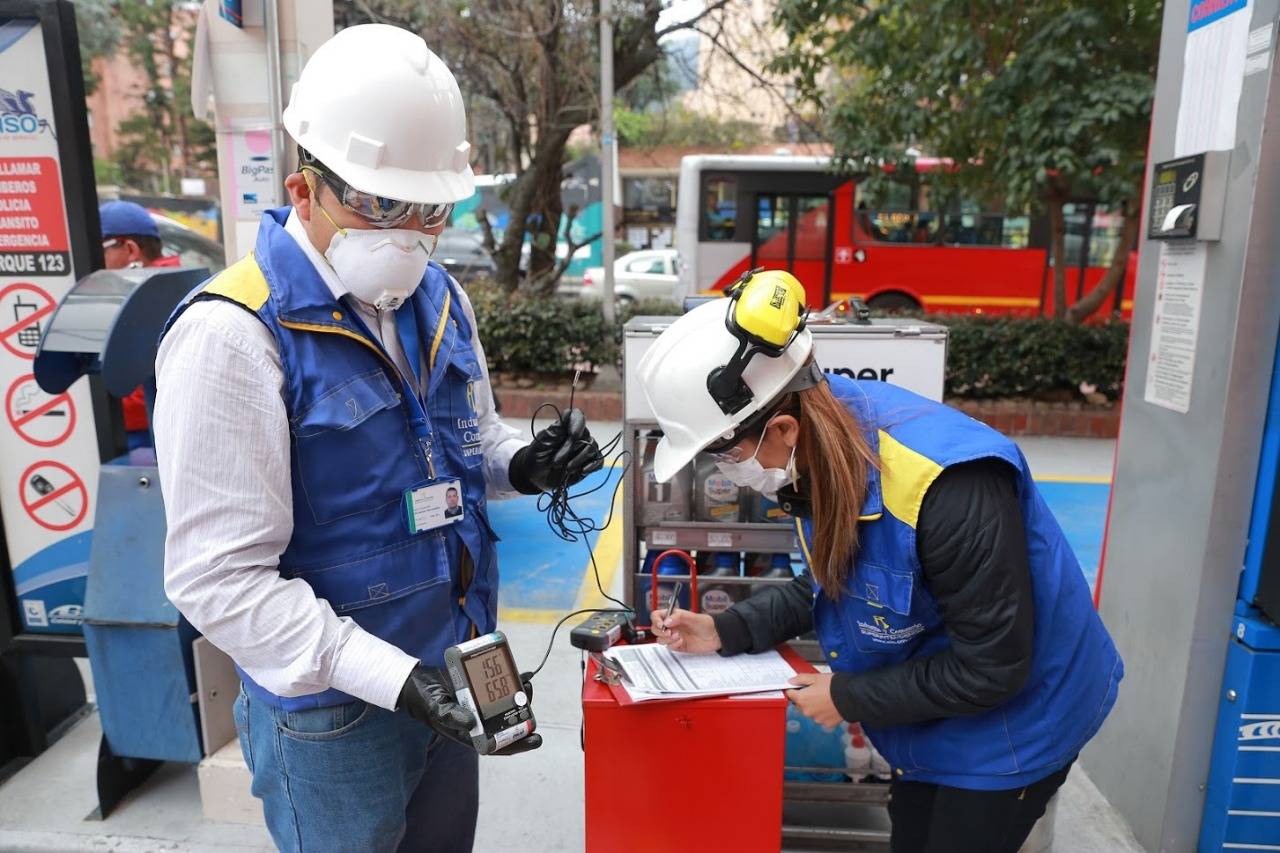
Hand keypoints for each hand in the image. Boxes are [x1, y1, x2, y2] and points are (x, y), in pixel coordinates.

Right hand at [399, 666, 542, 756]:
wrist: (416, 682)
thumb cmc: (424, 700)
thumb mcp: (436, 709)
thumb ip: (451, 716)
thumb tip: (472, 723)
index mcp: (469, 734)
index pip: (498, 745)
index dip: (518, 744)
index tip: (536, 738)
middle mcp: (478, 722)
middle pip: (506, 724)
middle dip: (523, 716)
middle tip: (531, 702)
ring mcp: (480, 706)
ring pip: (506, 706)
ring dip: (519, 697)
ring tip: (527, 685)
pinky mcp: (479, 691)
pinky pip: (499, 688)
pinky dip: (511, 682)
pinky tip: (522, 674)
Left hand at [509, 407, 602, 493]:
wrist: (536, 476)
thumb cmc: (537, 455)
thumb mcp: (542, 442)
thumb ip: (556, 429)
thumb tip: (568, 413)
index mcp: (565, 427)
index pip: (578, 417)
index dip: (578, 424)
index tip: (573, 435)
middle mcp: (578, 436)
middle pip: (584, 436)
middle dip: (570, 450)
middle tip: (555, 462)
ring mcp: (584, 450)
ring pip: (592, 448)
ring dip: (579, 459)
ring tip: (567, 469)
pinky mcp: (588, 463)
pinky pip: (598, 461)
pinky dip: (592, 465)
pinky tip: (582, 471)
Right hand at [651, 608, 721, 653]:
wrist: (715, 636)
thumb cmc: (706, 623)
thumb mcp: (693, 617)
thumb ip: (679, 617)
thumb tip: (666, 621)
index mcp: (673, 616)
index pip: (657, 616)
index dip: (656, 620)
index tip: (662, 624)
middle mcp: (672, 626)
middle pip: (655, 629)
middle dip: (660, 631)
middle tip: (669, 632)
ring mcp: (674, 636)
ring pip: (660, 639)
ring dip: (667, 639)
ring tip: (678, 636)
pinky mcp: (678, 645)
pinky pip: (669, 647)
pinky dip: (674, 645)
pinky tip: (682, 641)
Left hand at [786, 673, 843, 727]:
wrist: (851, 696)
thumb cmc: (833, 686)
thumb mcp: (815, 677)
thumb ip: (800, 679)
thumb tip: (791, 681)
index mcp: (802, 699)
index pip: (790, 694)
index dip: (794, 689)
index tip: (800, 687)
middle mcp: (807, 711)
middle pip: (800, 704)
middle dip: (805, 699)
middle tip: (816, 691)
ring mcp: (816, 719)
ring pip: (811, 712)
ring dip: (814, 707)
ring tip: (826, 699)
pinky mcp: (826, 724)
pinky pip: (821, 718)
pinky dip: (824, 713)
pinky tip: (831, 706)